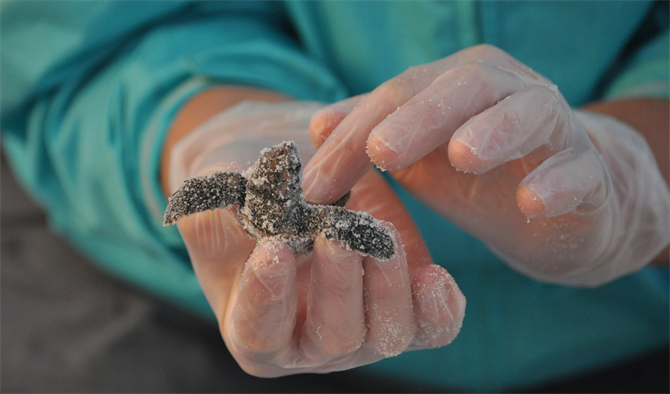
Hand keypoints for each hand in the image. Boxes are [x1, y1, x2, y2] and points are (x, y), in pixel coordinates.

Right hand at [165, 100, 465, 375]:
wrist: (298, 178)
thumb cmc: (250, 192)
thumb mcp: (220, 192)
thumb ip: (219, 201)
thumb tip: (244, 197)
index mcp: (255, 326)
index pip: (260, 329)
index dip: (266, 294)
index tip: (273, 249)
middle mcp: (311, 341)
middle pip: (332, 337)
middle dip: (337, 286)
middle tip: (337, 234)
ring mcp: (363, 331)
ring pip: (383, 335)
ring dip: (387, 287)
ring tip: (382, 235)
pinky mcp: (407, 308)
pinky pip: (431, 329)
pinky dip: (438, 308)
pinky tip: (434, 276)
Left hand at [303, 44, 669, 285]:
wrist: (557, 204)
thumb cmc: (478, 176)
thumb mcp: (417, 156)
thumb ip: (369, 138)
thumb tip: (314, 128)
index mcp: (455, 84)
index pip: (398, 97)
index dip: (354, 138)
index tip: (315, 184)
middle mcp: (504, 91)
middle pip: (461, 88)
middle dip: (420, 117)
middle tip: (383, 149)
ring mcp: (552, 126)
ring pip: (528, 112)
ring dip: (495, 130)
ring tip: (462, 155)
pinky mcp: (587, 169)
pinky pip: (578, 168)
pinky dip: (556, 182)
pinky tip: (532, 202)